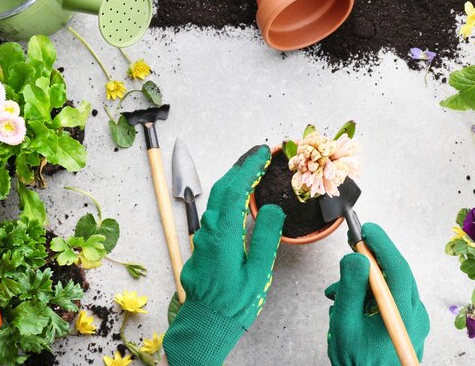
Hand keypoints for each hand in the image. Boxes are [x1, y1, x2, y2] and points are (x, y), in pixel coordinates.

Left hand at [163, 145, 284, 365]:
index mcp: (223, 235)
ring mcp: (203, 237)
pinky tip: (240, 195)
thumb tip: (271, 209)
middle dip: (240, 166)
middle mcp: (208, 231)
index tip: (262, 153)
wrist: (206, 322)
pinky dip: (229, 195)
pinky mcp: (203, 244)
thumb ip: (265, 237)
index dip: (248, 168)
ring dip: (234, 179)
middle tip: (259, 153)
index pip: (234, 191)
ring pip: (216, 199)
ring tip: (253, 168)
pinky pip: (216, 211)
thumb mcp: (258, 272)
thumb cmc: (233, 302)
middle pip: (222, 189)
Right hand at [325, 223, 429, 365]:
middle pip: (395, 274)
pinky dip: (369, 296)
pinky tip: (347, 304)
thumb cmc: (358, 364)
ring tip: (335, 293)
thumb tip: (356, 258)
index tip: (365, 229)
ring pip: (390, 287)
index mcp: (404, 316)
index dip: (381, 244)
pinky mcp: (407, 326)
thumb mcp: (345, 326)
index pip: (397, 268)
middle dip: (370, 258)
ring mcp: (413, 322)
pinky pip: (389, 300)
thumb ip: (350, 290)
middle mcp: (415, 317)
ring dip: (364, 282)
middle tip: (352, 243)